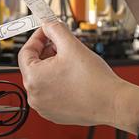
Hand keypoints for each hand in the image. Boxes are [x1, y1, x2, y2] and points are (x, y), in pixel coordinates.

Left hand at [18, 21, 138, 129]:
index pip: (25, 52)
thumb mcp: (72, 46)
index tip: (47, 32)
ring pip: (42, 80)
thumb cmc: (94, 81)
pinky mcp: (54, 114)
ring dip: (52, 67)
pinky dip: (57, 82)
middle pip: (34, 66)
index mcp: (33, 79)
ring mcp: (43, 107)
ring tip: (71, 61)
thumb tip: (48, 24)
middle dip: (47, 52)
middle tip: (62, 44)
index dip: (37, 38)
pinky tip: (73, 76)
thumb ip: (55, 30)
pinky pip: (50, 93)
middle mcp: (34, 96)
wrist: (112, 103)